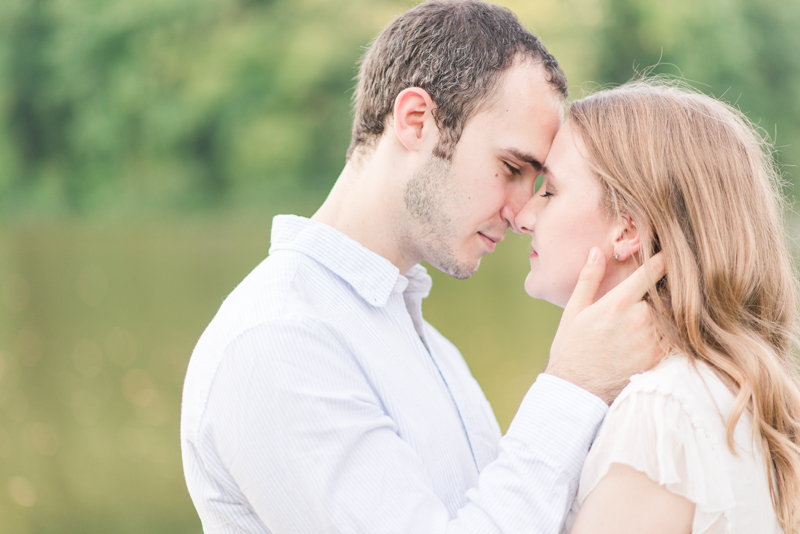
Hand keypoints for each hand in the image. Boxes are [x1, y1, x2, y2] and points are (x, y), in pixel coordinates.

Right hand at [545, 247, 665, 404]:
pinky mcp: (658, 358)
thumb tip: (597, 250)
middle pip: (664, 294)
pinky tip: (658, 333)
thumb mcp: (574, 310)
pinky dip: (669, 331)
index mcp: (617, 303)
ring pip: (671, 315)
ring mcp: (651, 340)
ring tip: (658, 314)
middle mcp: (639, 319)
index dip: (662, 259)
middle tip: (662, 288)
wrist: (577, 388)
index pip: (650, 272)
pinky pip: (673, 337)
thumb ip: (589, 278)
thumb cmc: (572, 346)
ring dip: (668, 311)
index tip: (669, 252)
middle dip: (662, 290)